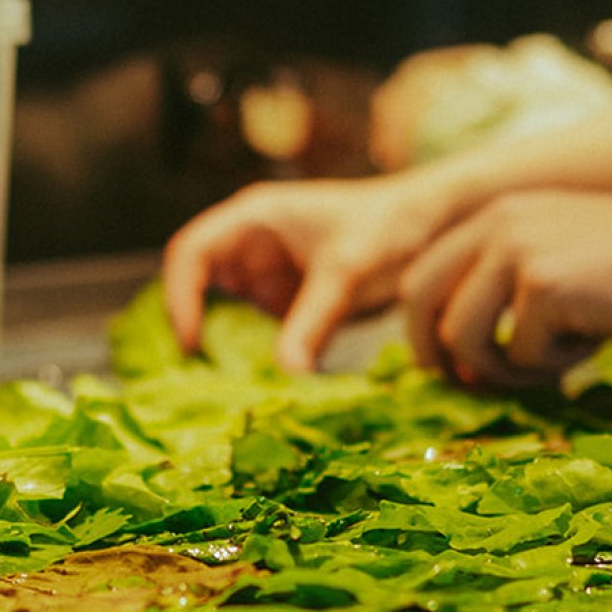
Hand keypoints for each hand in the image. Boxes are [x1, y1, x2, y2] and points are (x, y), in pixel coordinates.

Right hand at [162, 175, 448, 371]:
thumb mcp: (348, 271)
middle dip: (193, 329)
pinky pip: (260, 334)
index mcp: (254, 218)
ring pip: (226, 316)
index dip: (180, 296)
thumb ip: (313, 321)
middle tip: (195, 379)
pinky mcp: (289, 304)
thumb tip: (286, 375)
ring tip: (222, 393)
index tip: (192, 342)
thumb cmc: (389, 226)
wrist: (432, 226)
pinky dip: (255, 360)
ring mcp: (268, 276)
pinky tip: (259, 389)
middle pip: (199, 287)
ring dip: (223, 350)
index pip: (191, 253)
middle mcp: (251, 246)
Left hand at [399, 188, 611, 386]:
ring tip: (553, 365)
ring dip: (502, 369)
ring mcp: (514, 252)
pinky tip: (595, 341)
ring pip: (462, 338)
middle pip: (419, 304)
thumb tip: (461, 364)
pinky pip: (521, 353)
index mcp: (492, 215)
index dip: (424, 329)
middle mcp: (493, 225)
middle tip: (471, 385)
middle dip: (438, 356)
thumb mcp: (558, 258)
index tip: (450, 365)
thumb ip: (506, 291)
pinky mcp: (542, 286)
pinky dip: (555, 365)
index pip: (420, 275)